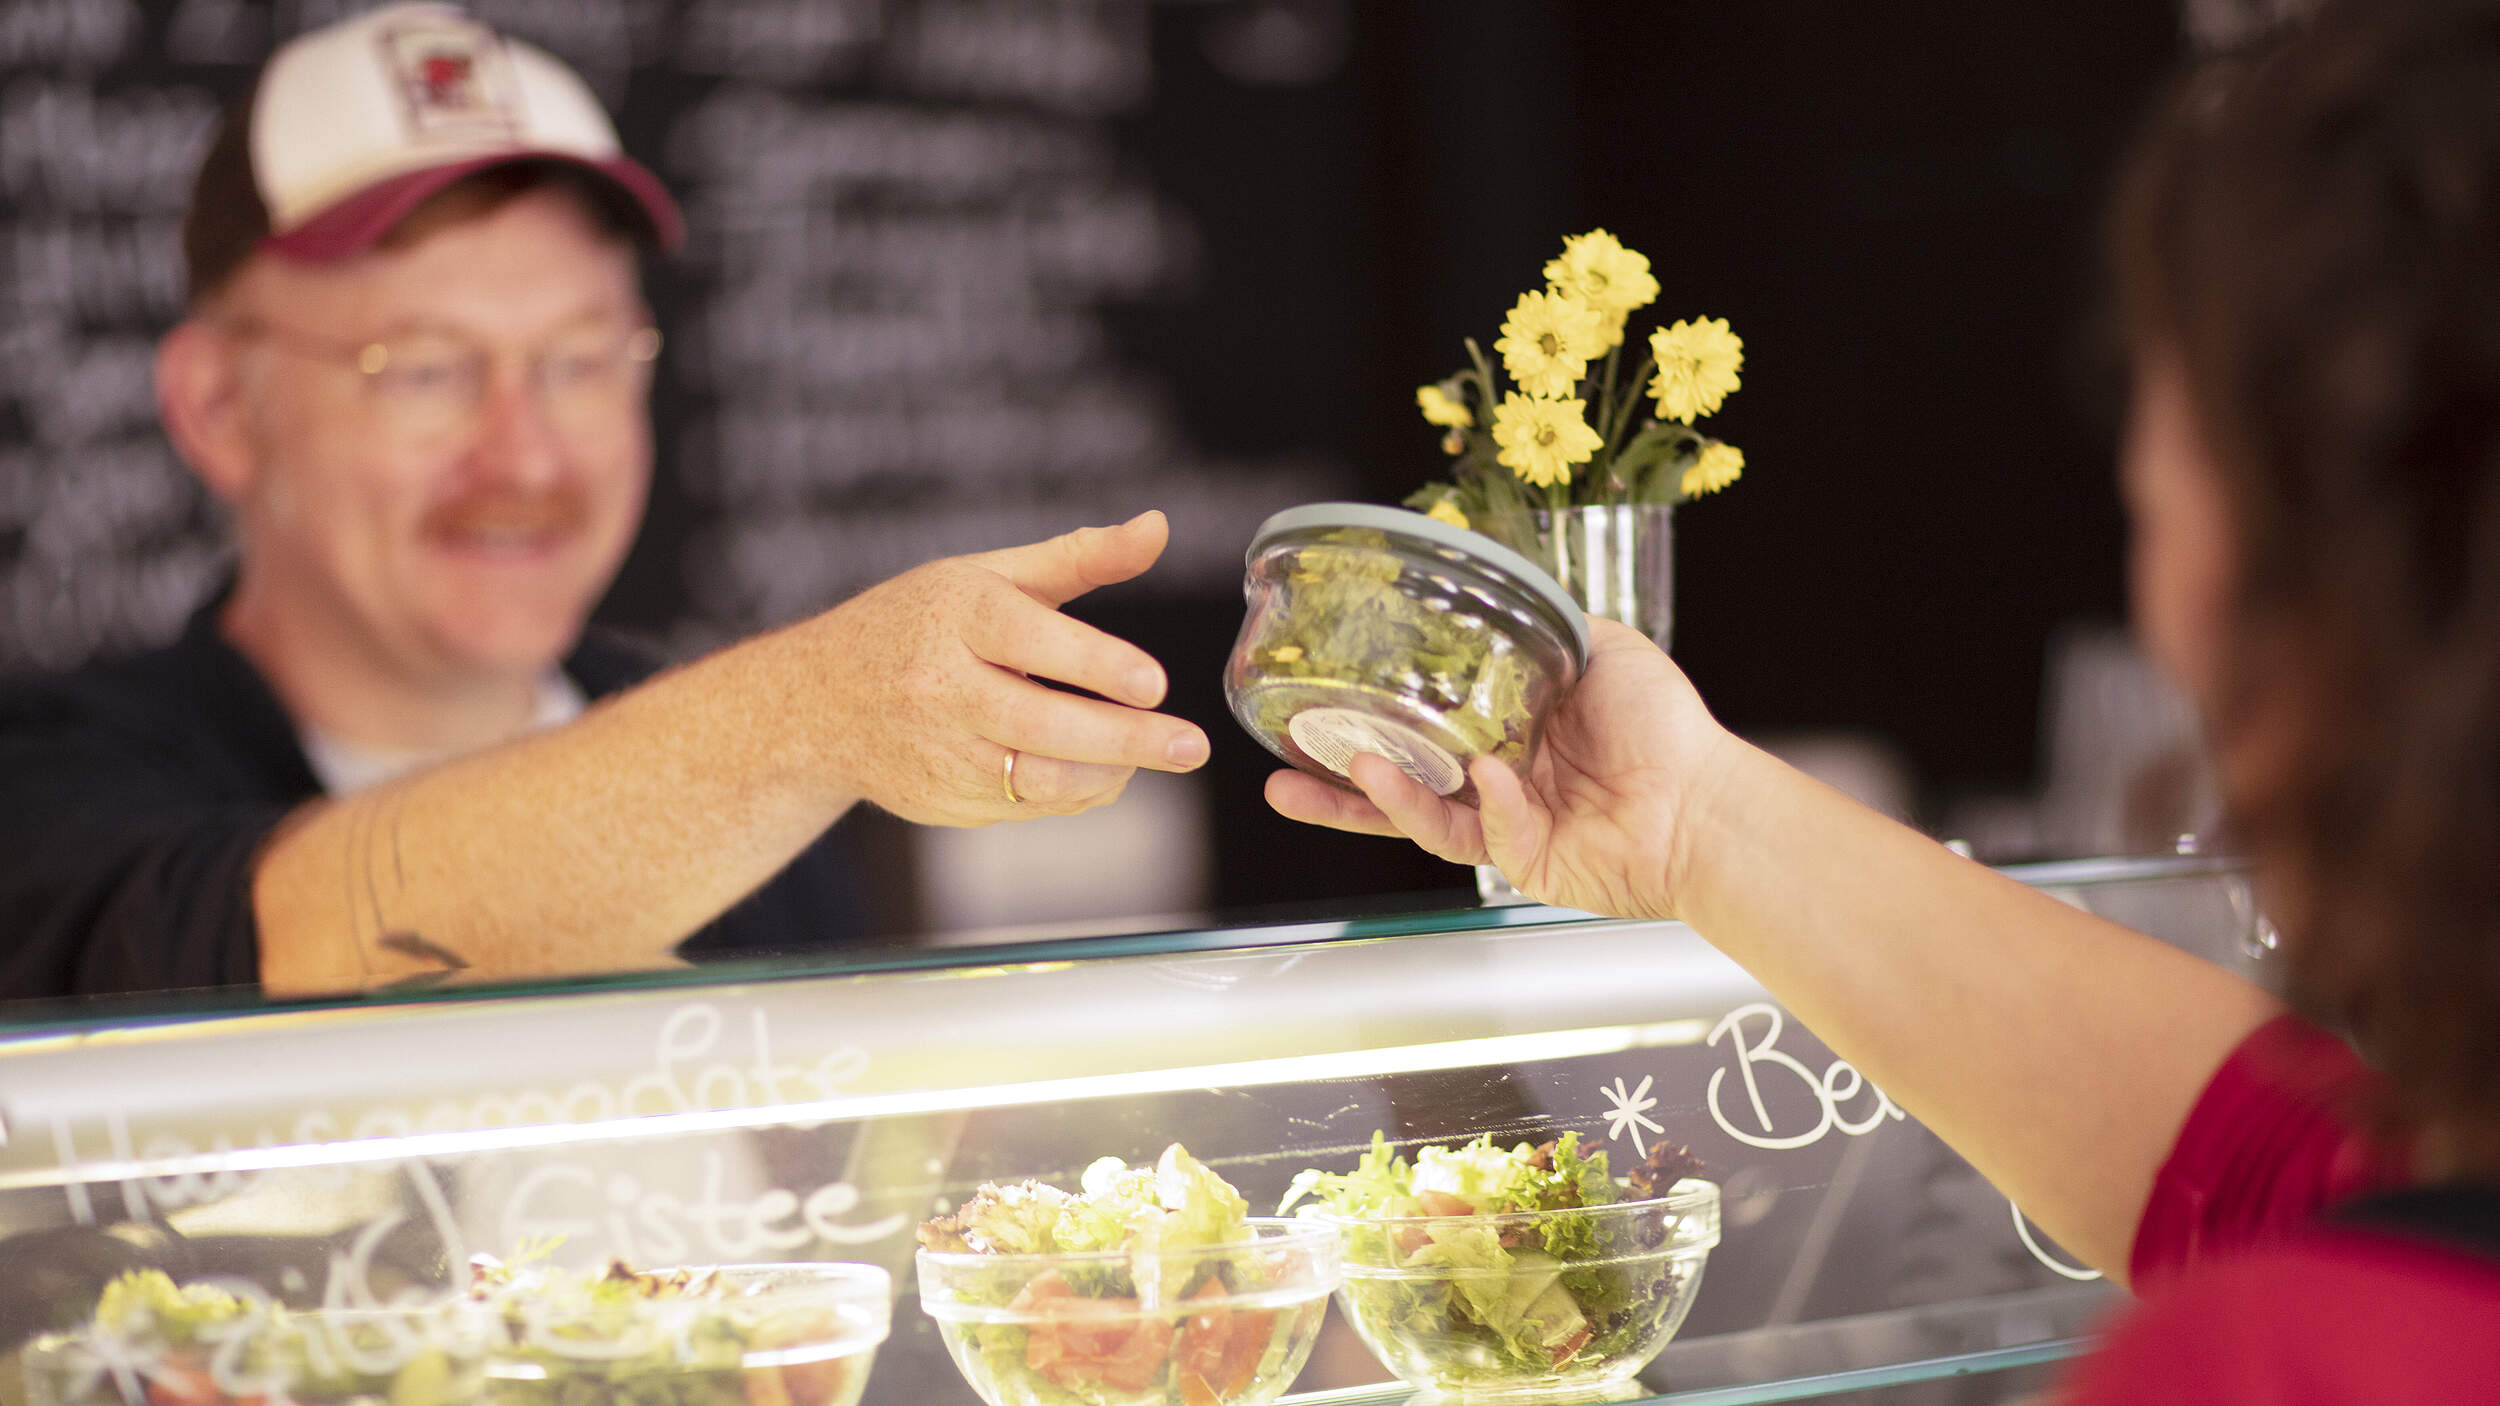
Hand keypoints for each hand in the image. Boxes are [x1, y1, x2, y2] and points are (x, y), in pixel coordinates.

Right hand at [800, 510, 1208, 825]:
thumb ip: (1080, 556)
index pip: (1028, 638)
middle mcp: (938, 685)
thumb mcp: (991, 576)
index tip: (1155, 683)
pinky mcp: (939, 800)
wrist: (817, 701)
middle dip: (1122, 740)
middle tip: (1190, 746)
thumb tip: (1158, 527)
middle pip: (1037, 721)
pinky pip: (1023, 805)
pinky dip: (1073, 792)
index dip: (1093, 662)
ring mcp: (935, 750)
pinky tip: (1103, 771)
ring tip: (1158, 756)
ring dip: (1105, 773)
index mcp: (954, 615)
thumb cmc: (922, 624)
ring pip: (1033, 777)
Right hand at [1265, 617, 1738, 917]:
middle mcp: (1497, 782)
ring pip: (1422, 817)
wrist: (1707, 801)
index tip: (1326, 703)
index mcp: (1507, 732)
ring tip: (1347, 767)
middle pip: (1400, 784)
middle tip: (1280, 773)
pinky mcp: (1524, 864)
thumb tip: (1508, 598)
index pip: (1424, 728)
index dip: (1375, 719)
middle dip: (1336, 785)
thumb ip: (1550, 627)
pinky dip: (1485, 802)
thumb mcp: (1605, 646)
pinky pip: (1484, 832)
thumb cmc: (1669, 729)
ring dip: (1380, 796)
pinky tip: (1490, 775)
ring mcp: (1506, 827)